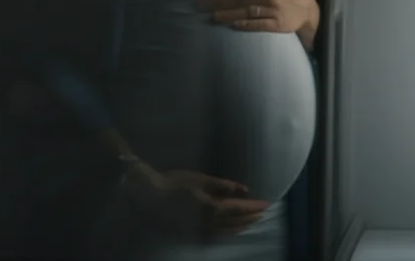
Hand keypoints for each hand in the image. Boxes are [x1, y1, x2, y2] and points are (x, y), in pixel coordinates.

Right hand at [122, 162, 270, 238]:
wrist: (147, 195)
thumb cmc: (174, 182)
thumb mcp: (201, 179)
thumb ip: (224, 185)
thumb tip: (245, 189)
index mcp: (212, 208)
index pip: (239, 209)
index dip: (254, 207)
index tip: (267, 204)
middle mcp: (207, 223)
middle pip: (234, 223)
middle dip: (250, 218)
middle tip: (263, 213)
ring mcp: (197, 230)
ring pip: (225, 231)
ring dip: (240, 227)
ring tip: (251, 222)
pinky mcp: (189, 233)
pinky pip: (213, 235)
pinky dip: (226, 232)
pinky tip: (229, 230)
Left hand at [197, 0, 318, 38]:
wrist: (307, 9)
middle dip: (218, 2)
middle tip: (201, 6)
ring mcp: (275, 9)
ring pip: (247, 11)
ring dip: (229, 14)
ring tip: (213, 16)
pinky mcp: (279, 24)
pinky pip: (260, 24)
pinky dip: (247, 24)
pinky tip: (234, 25)